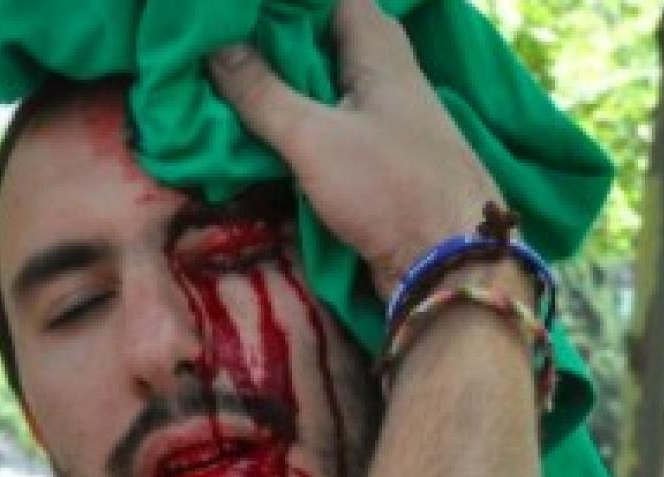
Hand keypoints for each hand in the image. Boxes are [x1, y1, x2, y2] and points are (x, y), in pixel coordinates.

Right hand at [208, 0, 501, 297]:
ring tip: (218, 75)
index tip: (230, 9)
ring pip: (320, 80)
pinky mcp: (375, 154)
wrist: (451, 264)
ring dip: (277, 81)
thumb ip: (261, 92)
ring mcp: (381, 113)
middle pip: (319, 35)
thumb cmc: (391, 188)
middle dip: (268, 38)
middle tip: (212, 39)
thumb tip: (212, 46)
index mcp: (378, 46)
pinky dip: (292, 117)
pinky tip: (255, 124)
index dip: (281, 3)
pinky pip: (326, 119)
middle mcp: (384, 70)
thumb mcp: (314, 138)